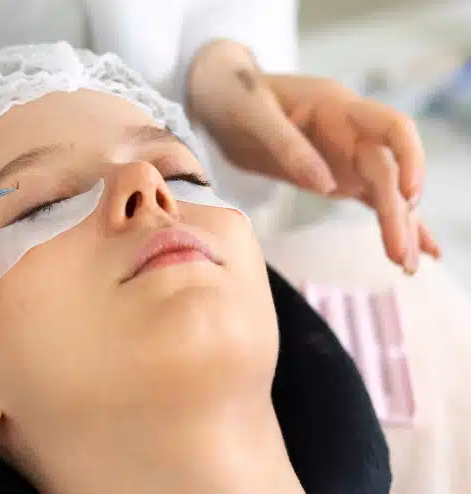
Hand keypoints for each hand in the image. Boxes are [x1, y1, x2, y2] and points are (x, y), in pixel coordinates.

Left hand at [187, 41, 438, 273]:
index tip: (407, 195)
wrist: (217, 97)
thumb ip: (288, 146)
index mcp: (337, 108)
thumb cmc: (235, 95)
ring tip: (408, 266)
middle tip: (400, 256)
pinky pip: (369, 200)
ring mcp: (345, 156)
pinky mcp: (336, 177)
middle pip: (387, 172)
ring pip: (383, 192)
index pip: (393, 127)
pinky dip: (389, 223)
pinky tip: (408, 250)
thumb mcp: (252, 114)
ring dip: (399, 226)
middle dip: (399, 213)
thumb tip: (324, 185)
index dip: (408, 159)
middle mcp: (351, 133)